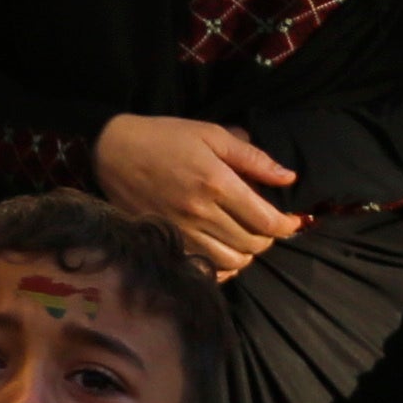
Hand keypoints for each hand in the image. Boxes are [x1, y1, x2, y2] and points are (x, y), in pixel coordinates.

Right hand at [91, 113, 304, 278]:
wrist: (109, 150)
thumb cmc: (164, 137)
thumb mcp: (211, 135)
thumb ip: (252, 158)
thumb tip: (287, 178)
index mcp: (217, 183)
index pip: (266, 220)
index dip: (287, 225)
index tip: (292, 222)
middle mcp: (200, 212)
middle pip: (252, 244)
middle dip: (267, 239)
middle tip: (266, 227)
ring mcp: (181, 229)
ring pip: (231, 261)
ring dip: (245, 254)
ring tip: (244, 240)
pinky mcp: (165, 239)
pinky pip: (202, 267)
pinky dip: (220, 267)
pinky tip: (222, 252)